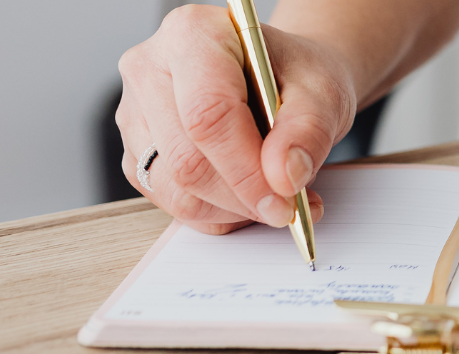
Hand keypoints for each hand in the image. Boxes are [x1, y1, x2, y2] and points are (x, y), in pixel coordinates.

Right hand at [116, 4, 358, 233]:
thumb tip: (285, 177)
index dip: (246, 170)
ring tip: (273, 195)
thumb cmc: (297, 76)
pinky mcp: (136, 151)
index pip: (207, 115)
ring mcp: (135, 113)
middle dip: (242, 197)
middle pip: (185, 158)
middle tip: (289, 206)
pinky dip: (214, 212)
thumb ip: (309, 132)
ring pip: (173, 189)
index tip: (284, 200)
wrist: (282, 79)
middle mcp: (150, 69)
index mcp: (193, 35)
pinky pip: (168, 200)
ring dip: (230, 209)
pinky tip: (246, 195)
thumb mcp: (323, 93)